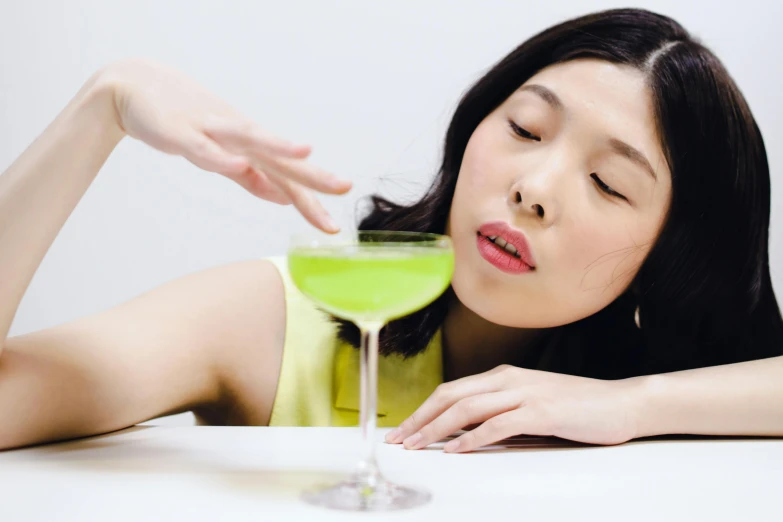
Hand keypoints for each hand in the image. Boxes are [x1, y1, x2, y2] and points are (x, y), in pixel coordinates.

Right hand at [98, 58, 350, 232]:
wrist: (134, 88)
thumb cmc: (186, 123)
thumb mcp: (225, 157)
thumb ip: (253, 178)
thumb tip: (284, 198)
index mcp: (251, 147)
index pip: (288, 178)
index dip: (310, 202)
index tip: (333, 227)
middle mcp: (240, 136)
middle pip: (280, 160)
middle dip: (312, 175)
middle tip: (344, 187)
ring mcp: (213, 131)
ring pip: (251, 141)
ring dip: (278, 147)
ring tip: (307, 154)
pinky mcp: (183, 132)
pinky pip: (205, 147)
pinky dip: (222, 156)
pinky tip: (240, 163)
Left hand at [385, 364, 641, 451]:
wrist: (622, 403)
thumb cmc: (577, 407)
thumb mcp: (531, 404)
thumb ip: (499, 414)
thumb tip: (464, 433)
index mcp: (503, 376)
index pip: (452, 390)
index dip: (424, 409)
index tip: (404, 429)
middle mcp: (508, 379)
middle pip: (451, 395)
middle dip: (420, 418)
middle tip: (399, 440)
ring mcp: (524, 393)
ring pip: (467, 408)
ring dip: (437, 428)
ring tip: (418, 446)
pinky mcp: (541, 412)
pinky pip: (497, 424)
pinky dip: (472, 438)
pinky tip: (456, 449)